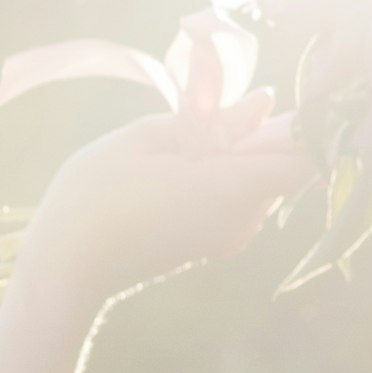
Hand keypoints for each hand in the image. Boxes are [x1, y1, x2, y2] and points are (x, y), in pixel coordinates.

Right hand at [5, 101, 302, 317]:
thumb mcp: (145, 138)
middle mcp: (243, 219)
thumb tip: (262, 102)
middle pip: (282, 166)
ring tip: (177, 152)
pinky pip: (238, 200)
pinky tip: (172, 176)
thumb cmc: (94, 197)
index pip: (306, 157)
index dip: (304, 129)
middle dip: (257, 137)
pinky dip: (219, 179)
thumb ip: (212, 118)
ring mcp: (232, 236)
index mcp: (229, 187)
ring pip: (259, 181)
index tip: (271, 109)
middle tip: (203, 122)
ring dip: (233, 157)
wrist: (65, 270)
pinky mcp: (216, 244)